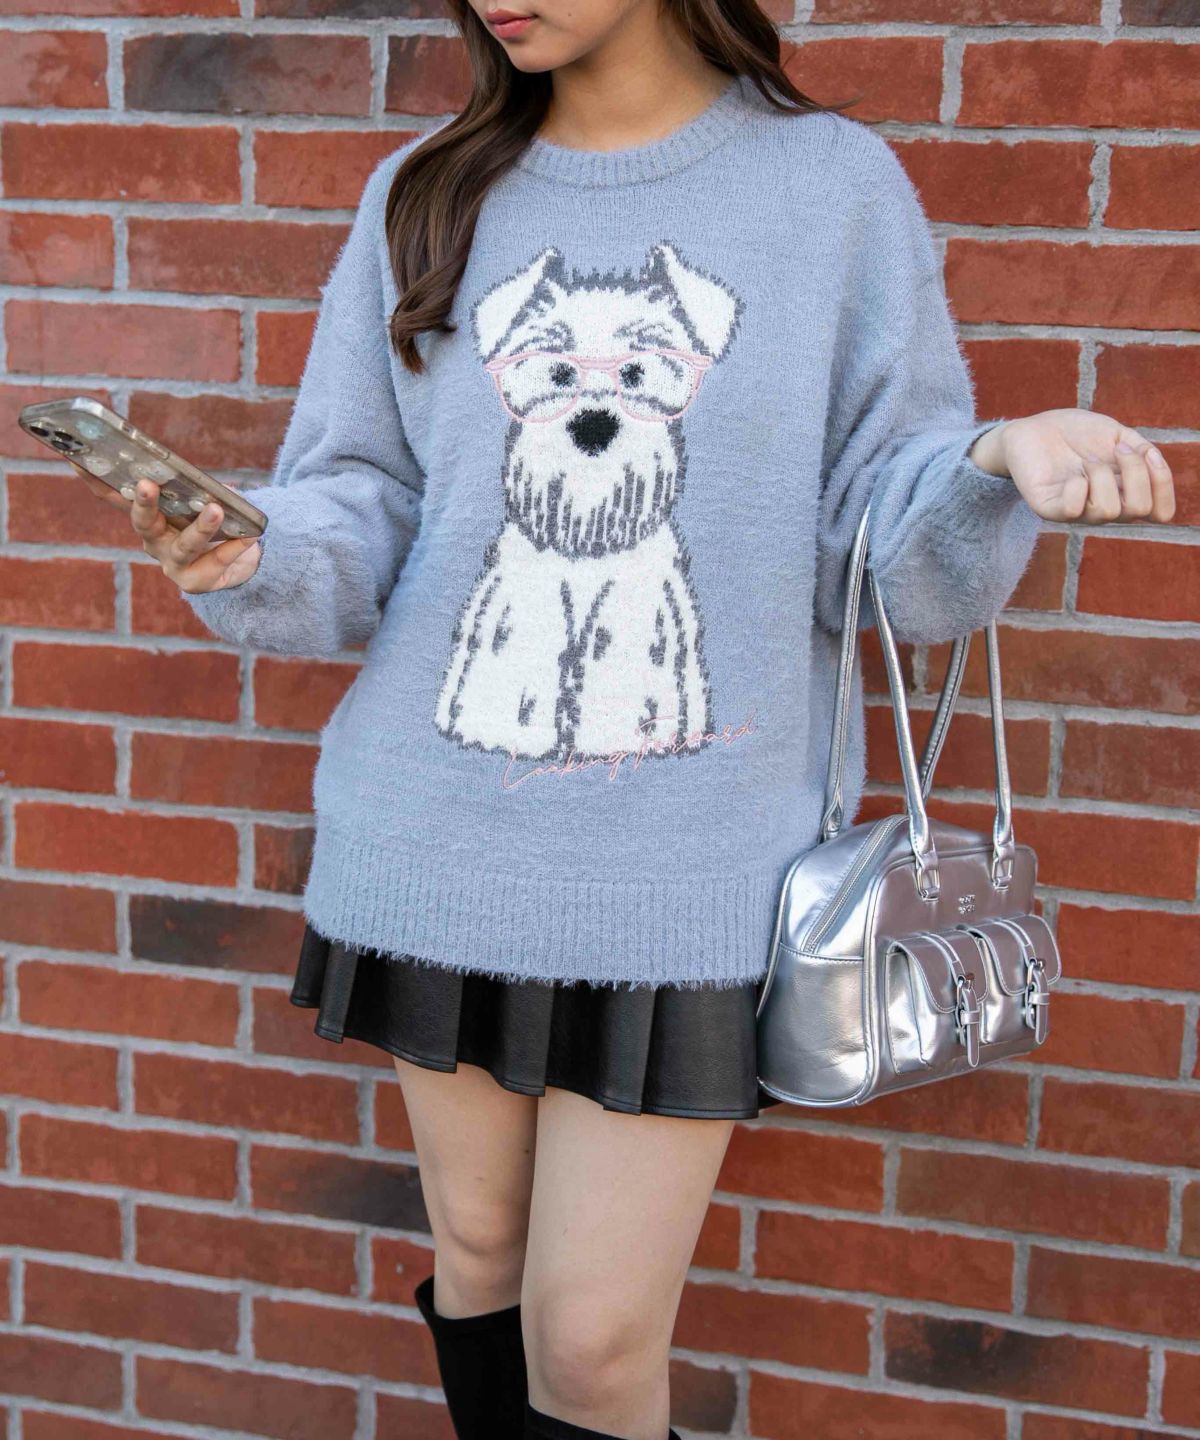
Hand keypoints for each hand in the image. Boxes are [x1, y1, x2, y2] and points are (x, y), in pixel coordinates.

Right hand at [75, 469, 261, 591]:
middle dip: (144, 503)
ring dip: (200, 526)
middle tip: (146, 485)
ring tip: (216, 509)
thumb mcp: (201, 501)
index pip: (117, 497)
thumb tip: (211, 486)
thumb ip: (200, 490)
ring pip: (184, 545)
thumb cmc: (210, 524)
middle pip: (143, 522)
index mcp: (147, 517)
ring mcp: (173, 564)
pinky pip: (216, 563)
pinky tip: (248, 536)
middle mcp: (153, 540)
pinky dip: (233, 548)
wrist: (237, 564)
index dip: (96, 481)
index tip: (79, 460)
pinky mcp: (196, 582)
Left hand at [969, 409, 1175, 524]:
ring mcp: (1077, 511)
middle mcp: (1105, 507)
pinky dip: (1077, 487)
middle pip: (1139, 510)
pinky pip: (1072, 511)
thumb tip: (1155, 462)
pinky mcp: (1049, 508)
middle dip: (1135, 472)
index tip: (1148, 454)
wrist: (1036, 428)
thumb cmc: (1078, 434)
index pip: (1160, 513)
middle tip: (1116, 450)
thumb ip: (1142, 452)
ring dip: (1102, 475)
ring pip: (1107, 511)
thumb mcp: (1118, 435)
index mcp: (1125, 493)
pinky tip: (1072, 475)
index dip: (1163, 485)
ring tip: (1087, 461)